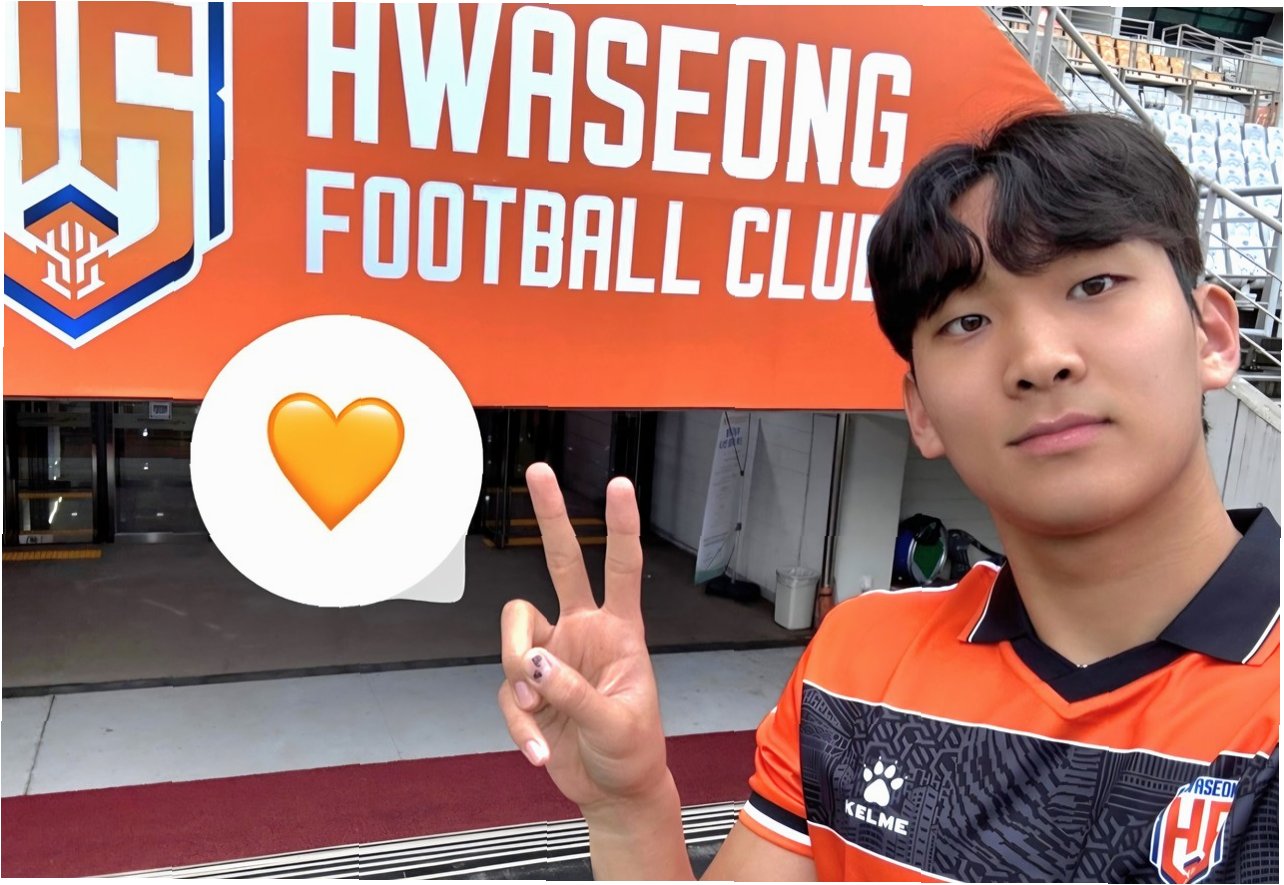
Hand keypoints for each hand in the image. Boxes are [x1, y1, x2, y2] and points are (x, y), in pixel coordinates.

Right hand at [497, 462, 668, 812]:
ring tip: (538, 709)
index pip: (621, 568)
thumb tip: (533, 662)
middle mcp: (583, 631)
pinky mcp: (528, 688)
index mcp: (620, 631)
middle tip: (539, 471)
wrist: (614, 792)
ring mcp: (552, 657)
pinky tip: (540, 751)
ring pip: (514, 633)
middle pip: (562, 562)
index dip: (619, 526)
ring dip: (517, 670)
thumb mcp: (616, 724)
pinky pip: (508, 692)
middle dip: (551, 516)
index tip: (618, 484)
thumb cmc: (632, 752)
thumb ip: (574, 693)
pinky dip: (519, 724)